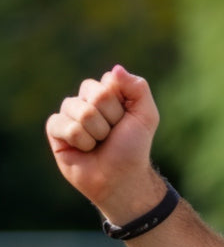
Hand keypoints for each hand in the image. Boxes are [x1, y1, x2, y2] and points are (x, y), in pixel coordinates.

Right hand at [46, 65, 166, 223]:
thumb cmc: (133, 148)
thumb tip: (115, 68)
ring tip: (99, 144)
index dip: (121, 104)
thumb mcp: (146, 116)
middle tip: (113, 135)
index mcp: (106, 93)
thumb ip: (137, 88)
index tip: (126, 120)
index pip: (108, 82)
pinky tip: (84, 149)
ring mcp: (69, 114)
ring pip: (81, 111)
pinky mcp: (55, 130)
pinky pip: (65, 125)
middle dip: (110, 118)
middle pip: (94, 94)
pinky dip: (81, 140)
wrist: (121, 178)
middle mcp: (86, 100)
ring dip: (97, 132)